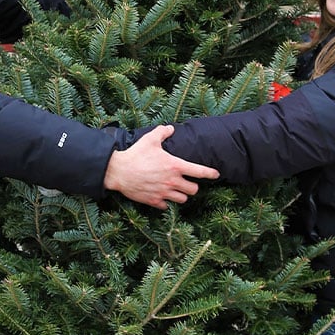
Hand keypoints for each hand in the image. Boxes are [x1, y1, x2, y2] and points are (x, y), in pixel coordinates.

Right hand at [103, 124, 218, 208]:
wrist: (118, 171)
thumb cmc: (135, 154)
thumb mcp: (150, 139)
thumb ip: (163, 132)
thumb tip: (170, 128)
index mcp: (175, 166)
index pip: (200, 172)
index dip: (211, 173)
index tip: (216, 174)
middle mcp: (173, 181)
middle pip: (194, 190)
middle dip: (192, 186)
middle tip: (187, 182)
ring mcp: (164, 193)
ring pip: (182, 200)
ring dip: (181, 195)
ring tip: (176, 190)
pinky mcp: (154, 201)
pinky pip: (166, 206)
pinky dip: (166, 203)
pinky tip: (162, 197)